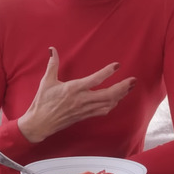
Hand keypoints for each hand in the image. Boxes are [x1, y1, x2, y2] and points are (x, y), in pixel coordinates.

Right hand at [18, 47, 135, 142]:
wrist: (40, 123)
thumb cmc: (42, 102)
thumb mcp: (46, 81)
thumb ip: (52, 64)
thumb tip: (52, 49)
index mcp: (73, 89)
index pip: (95, 80)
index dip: (107, 72)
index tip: (117, 65)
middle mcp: (81, 100)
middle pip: (108, 94)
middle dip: (122, 87)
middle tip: (133, 80)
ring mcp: (84, 109)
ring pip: (108, 103)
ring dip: (120, 95)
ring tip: (129, 87)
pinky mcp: (84, 116)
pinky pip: (102, 111)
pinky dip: (112, 105)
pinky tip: (117, 100)